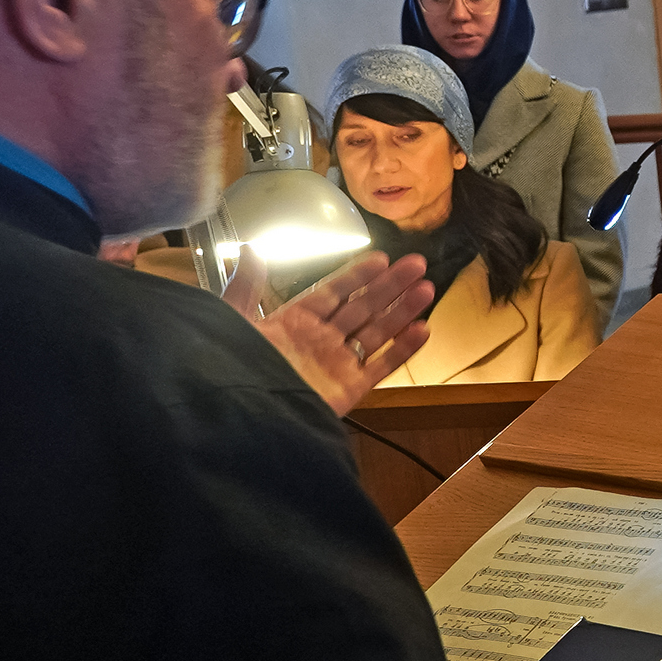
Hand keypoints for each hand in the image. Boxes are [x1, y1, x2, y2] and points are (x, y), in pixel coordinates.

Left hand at [227, 250, 433, 415]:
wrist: (243, 412)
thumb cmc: (235, 366)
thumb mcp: (234, 319)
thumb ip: (246, 286)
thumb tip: (250, 249)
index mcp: (294, 322)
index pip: (333, 292)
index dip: (357, 275)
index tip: (381, 258)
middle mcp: (321, 340)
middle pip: (363, 307)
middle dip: (390, 286)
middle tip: (417, 264)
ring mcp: (337, 364)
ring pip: (378, 332)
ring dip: (403, 311)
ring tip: (427, 288)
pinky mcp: (350, 388)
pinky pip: (382, 366)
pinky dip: (404, 350)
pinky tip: (422, 329)